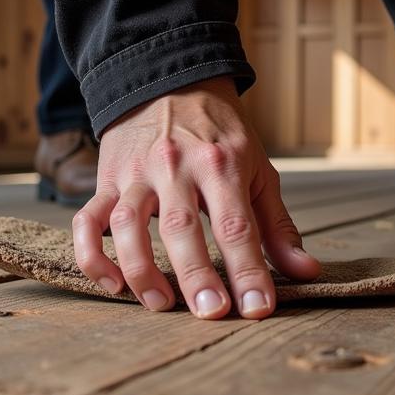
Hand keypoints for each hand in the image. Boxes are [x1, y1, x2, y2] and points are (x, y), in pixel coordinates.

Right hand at [72, 78, 320, 318]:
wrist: (168, 81)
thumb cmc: (219, 134)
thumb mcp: (257, 169)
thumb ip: (277, 224)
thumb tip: (306, 272)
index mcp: (221, 164)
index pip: (236, 225)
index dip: (248, 270)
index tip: (258, 308)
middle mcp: (176, 167)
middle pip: (180, 227)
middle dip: (195, 274)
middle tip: (210, 313)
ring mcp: (137, 174)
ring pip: (127, 223)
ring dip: (140, 268)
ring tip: (160, 304)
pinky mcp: (107, 180)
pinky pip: (88, 219)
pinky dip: (93, 255)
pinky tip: (112, 285)